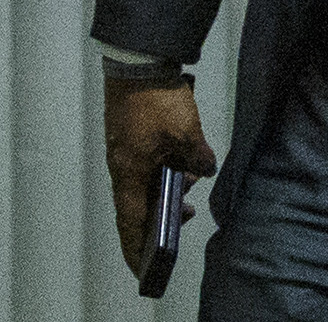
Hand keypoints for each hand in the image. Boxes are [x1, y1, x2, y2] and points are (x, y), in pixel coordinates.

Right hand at [103, 75, 218, 278]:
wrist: (139, 59)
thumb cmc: (156, 99)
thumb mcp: (187, 133)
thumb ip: (198, 157)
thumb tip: (205, 169)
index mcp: (129, 172)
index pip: (131, 222)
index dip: (137, 248)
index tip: (142, 268)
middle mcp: (122, 165)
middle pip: (138, 203)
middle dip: (161, 215)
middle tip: (185, 217)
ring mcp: (125, 149)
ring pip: (145, 181)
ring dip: (166, 187)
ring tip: (191, 182)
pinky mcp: (131, 133)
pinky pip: (146, 162)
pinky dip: (163, 168)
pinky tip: (184, 159)